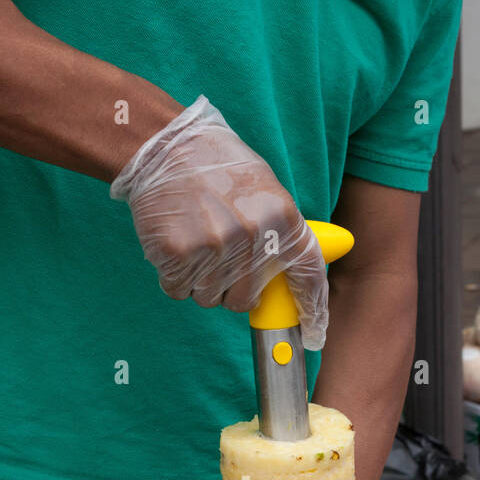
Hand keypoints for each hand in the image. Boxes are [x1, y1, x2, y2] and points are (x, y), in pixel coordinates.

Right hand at [110, 96, 329, 349]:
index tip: (314, 333)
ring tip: (195, 240)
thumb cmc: (217, 165)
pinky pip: (178, 290)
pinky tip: (176, 244)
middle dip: (231, 288)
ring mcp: (213, 248)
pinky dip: (174, 276)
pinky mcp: (177, 255)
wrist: (165, 146)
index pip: (307, 276)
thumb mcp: (265, 188)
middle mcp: (252, 237)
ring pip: (209, 299)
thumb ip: (279, 232)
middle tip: (218, 256)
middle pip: (244, 300)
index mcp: (282, 218)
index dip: (312, 311)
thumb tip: (292, 275)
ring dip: (200, 280)